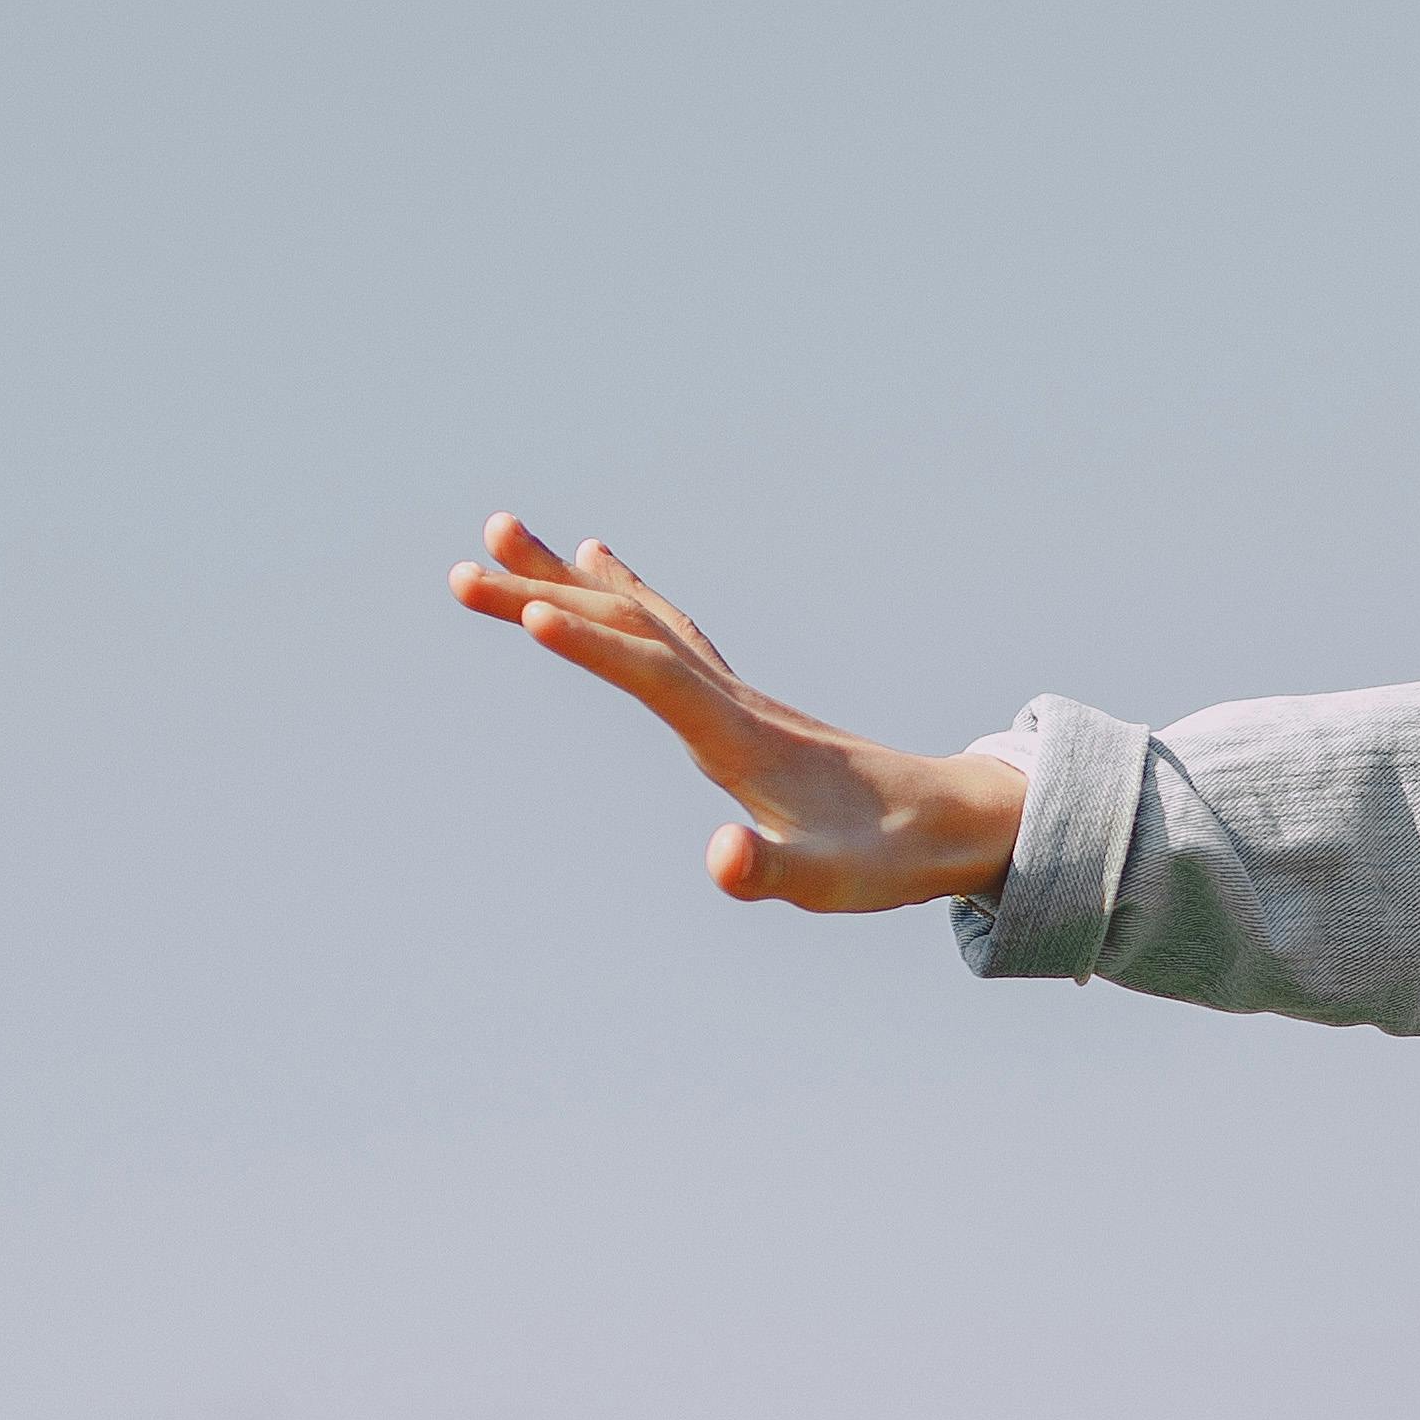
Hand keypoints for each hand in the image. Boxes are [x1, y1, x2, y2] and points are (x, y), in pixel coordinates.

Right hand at [448, 514, 1025, 910]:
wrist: (957, 819)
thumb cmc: (888, 858)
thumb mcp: (828, 884)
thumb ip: (771, 874)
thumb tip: (719, 858)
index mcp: (739, 738)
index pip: (654, 677)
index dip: (592, 647)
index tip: (526, 614)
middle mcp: (730, 700)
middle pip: (630, 631)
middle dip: (545, 598)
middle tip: (462, 569)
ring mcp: (733, 696)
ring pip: (642, 619)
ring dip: (571, 580)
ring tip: (506, 535)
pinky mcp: (737, 704)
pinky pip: (665, 633)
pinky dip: (623, 597)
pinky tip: (601, 573)